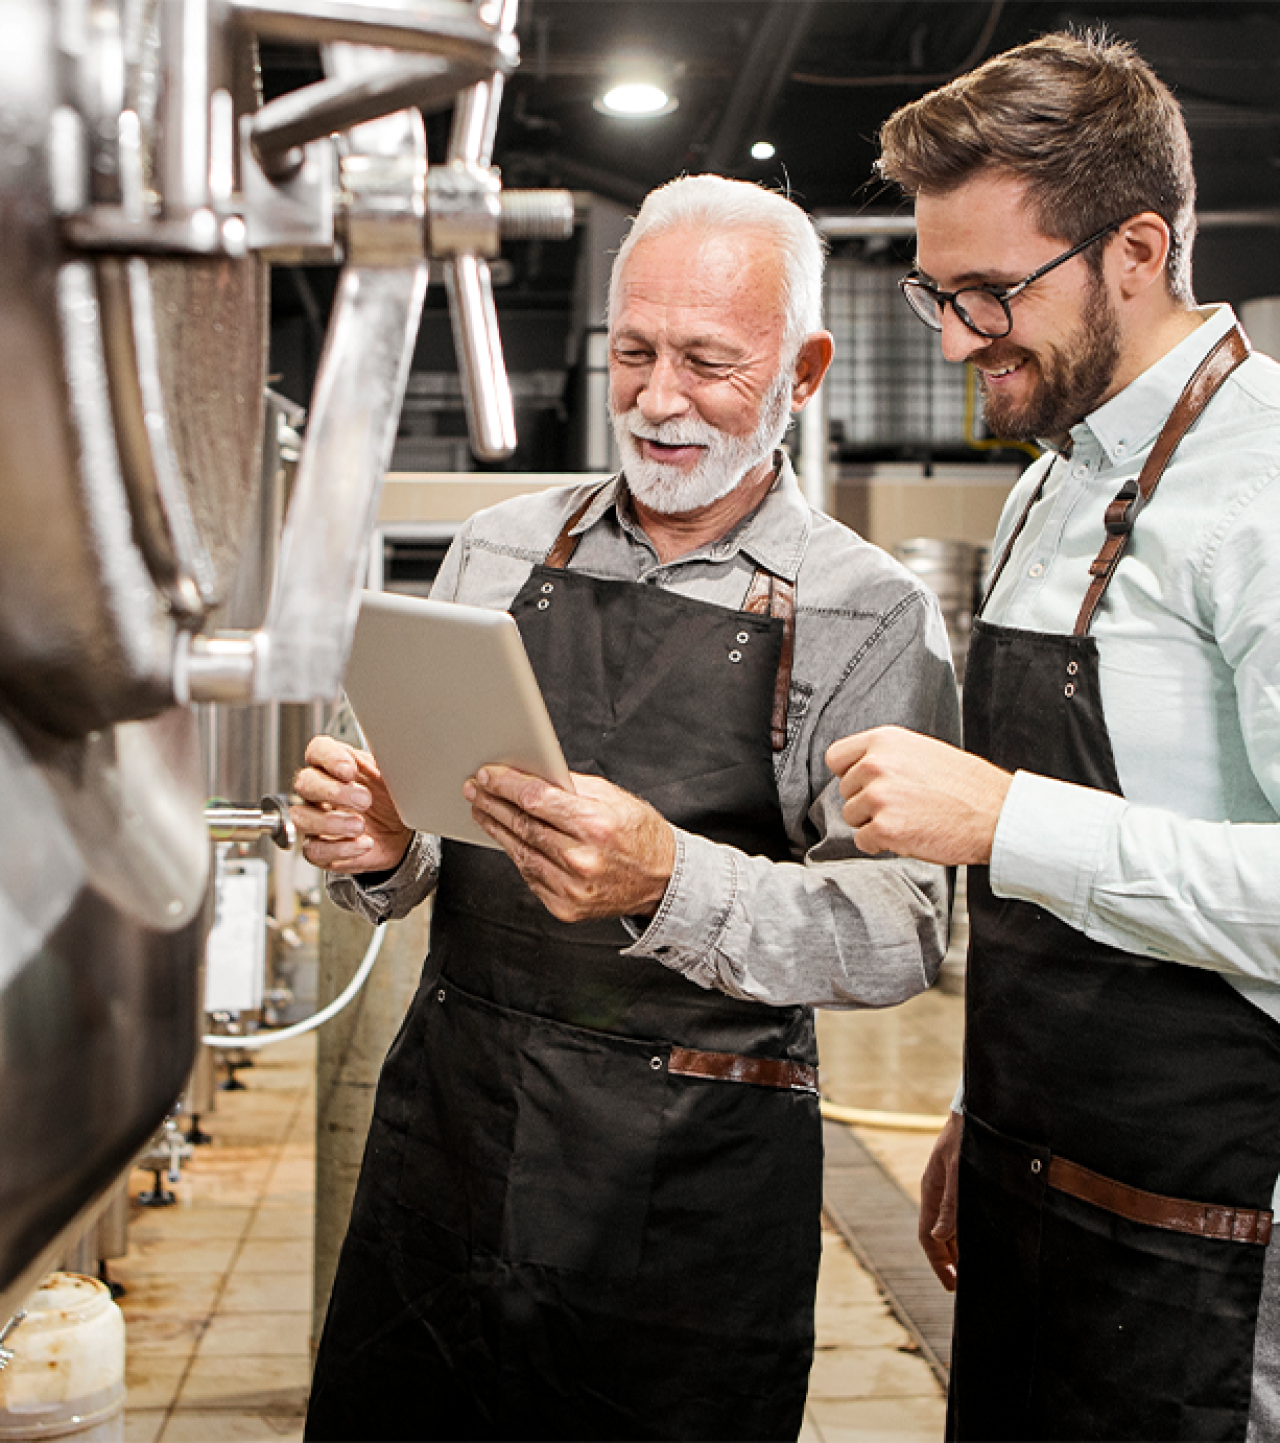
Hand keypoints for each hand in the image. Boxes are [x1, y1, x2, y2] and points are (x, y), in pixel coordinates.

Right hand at [290, 735, 414, 873]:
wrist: (403, 833)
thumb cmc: (392, 799)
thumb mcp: (394, 775)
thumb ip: (387, 760)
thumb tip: (393, 748)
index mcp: (337, 765)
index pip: (318, 751)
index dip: (329, 758)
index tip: (350, 770)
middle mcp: (320, 791)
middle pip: (304, 783)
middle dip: (334, 791)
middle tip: (364, 800)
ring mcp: (317, 820)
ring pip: (301, 818)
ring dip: (331, 822)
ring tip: (360, 826)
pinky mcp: (321, 848)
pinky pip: (314, 850)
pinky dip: (339, 849)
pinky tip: (363, 844)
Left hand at [464, 766, 674, 922]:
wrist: (662, 881)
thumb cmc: (640, 835)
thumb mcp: (614, 798)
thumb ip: (571, 786)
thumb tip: (532, 773)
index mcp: (596, 825)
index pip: (536, 800)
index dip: (506, 785)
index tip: (487, 775)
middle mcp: (582, 859)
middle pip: (522, 826)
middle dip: (493, 803)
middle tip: (474, 789)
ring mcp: (572, 888)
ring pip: (520, 852)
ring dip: (496, 829)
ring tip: (482, 810)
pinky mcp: (565, 907)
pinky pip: (530, 876)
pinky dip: (516, 854)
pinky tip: (507, 838)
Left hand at [825, 725, 1011, 864]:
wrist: (997, 813)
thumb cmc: (967, 786)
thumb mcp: (922, 751)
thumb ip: (887, 756)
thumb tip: (859, 769)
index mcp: (885, 740)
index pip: (836, 757)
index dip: (850, 774)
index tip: (865, 784)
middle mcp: (877, 764)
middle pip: (845, 790)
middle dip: (867, 801)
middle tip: (902, 804)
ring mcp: (879, 796)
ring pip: (851, 816)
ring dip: (874, 823)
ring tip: (909, 818)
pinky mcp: (885, 827)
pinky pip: (863, 841)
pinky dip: (881, 844)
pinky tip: (908, 835)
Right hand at [919, 1110, 962, 1290]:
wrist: (976, 1111)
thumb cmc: (966, 1137)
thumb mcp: (959, 1169)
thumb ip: (952, 1203)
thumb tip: (940, 1237)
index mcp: (931, 1191)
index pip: (928, 1237)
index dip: (939, 1264)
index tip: (952, 1286)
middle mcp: (937, 1193)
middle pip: (938, 1237)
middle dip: (949, 1263)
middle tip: (965, 1285)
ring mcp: (948, 1188)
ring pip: (950, 1228)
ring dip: (959, 1250)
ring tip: (975, 1269)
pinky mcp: (962, 1183)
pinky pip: (961, 1216)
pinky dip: (967, 1234)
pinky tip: (981, 1241)